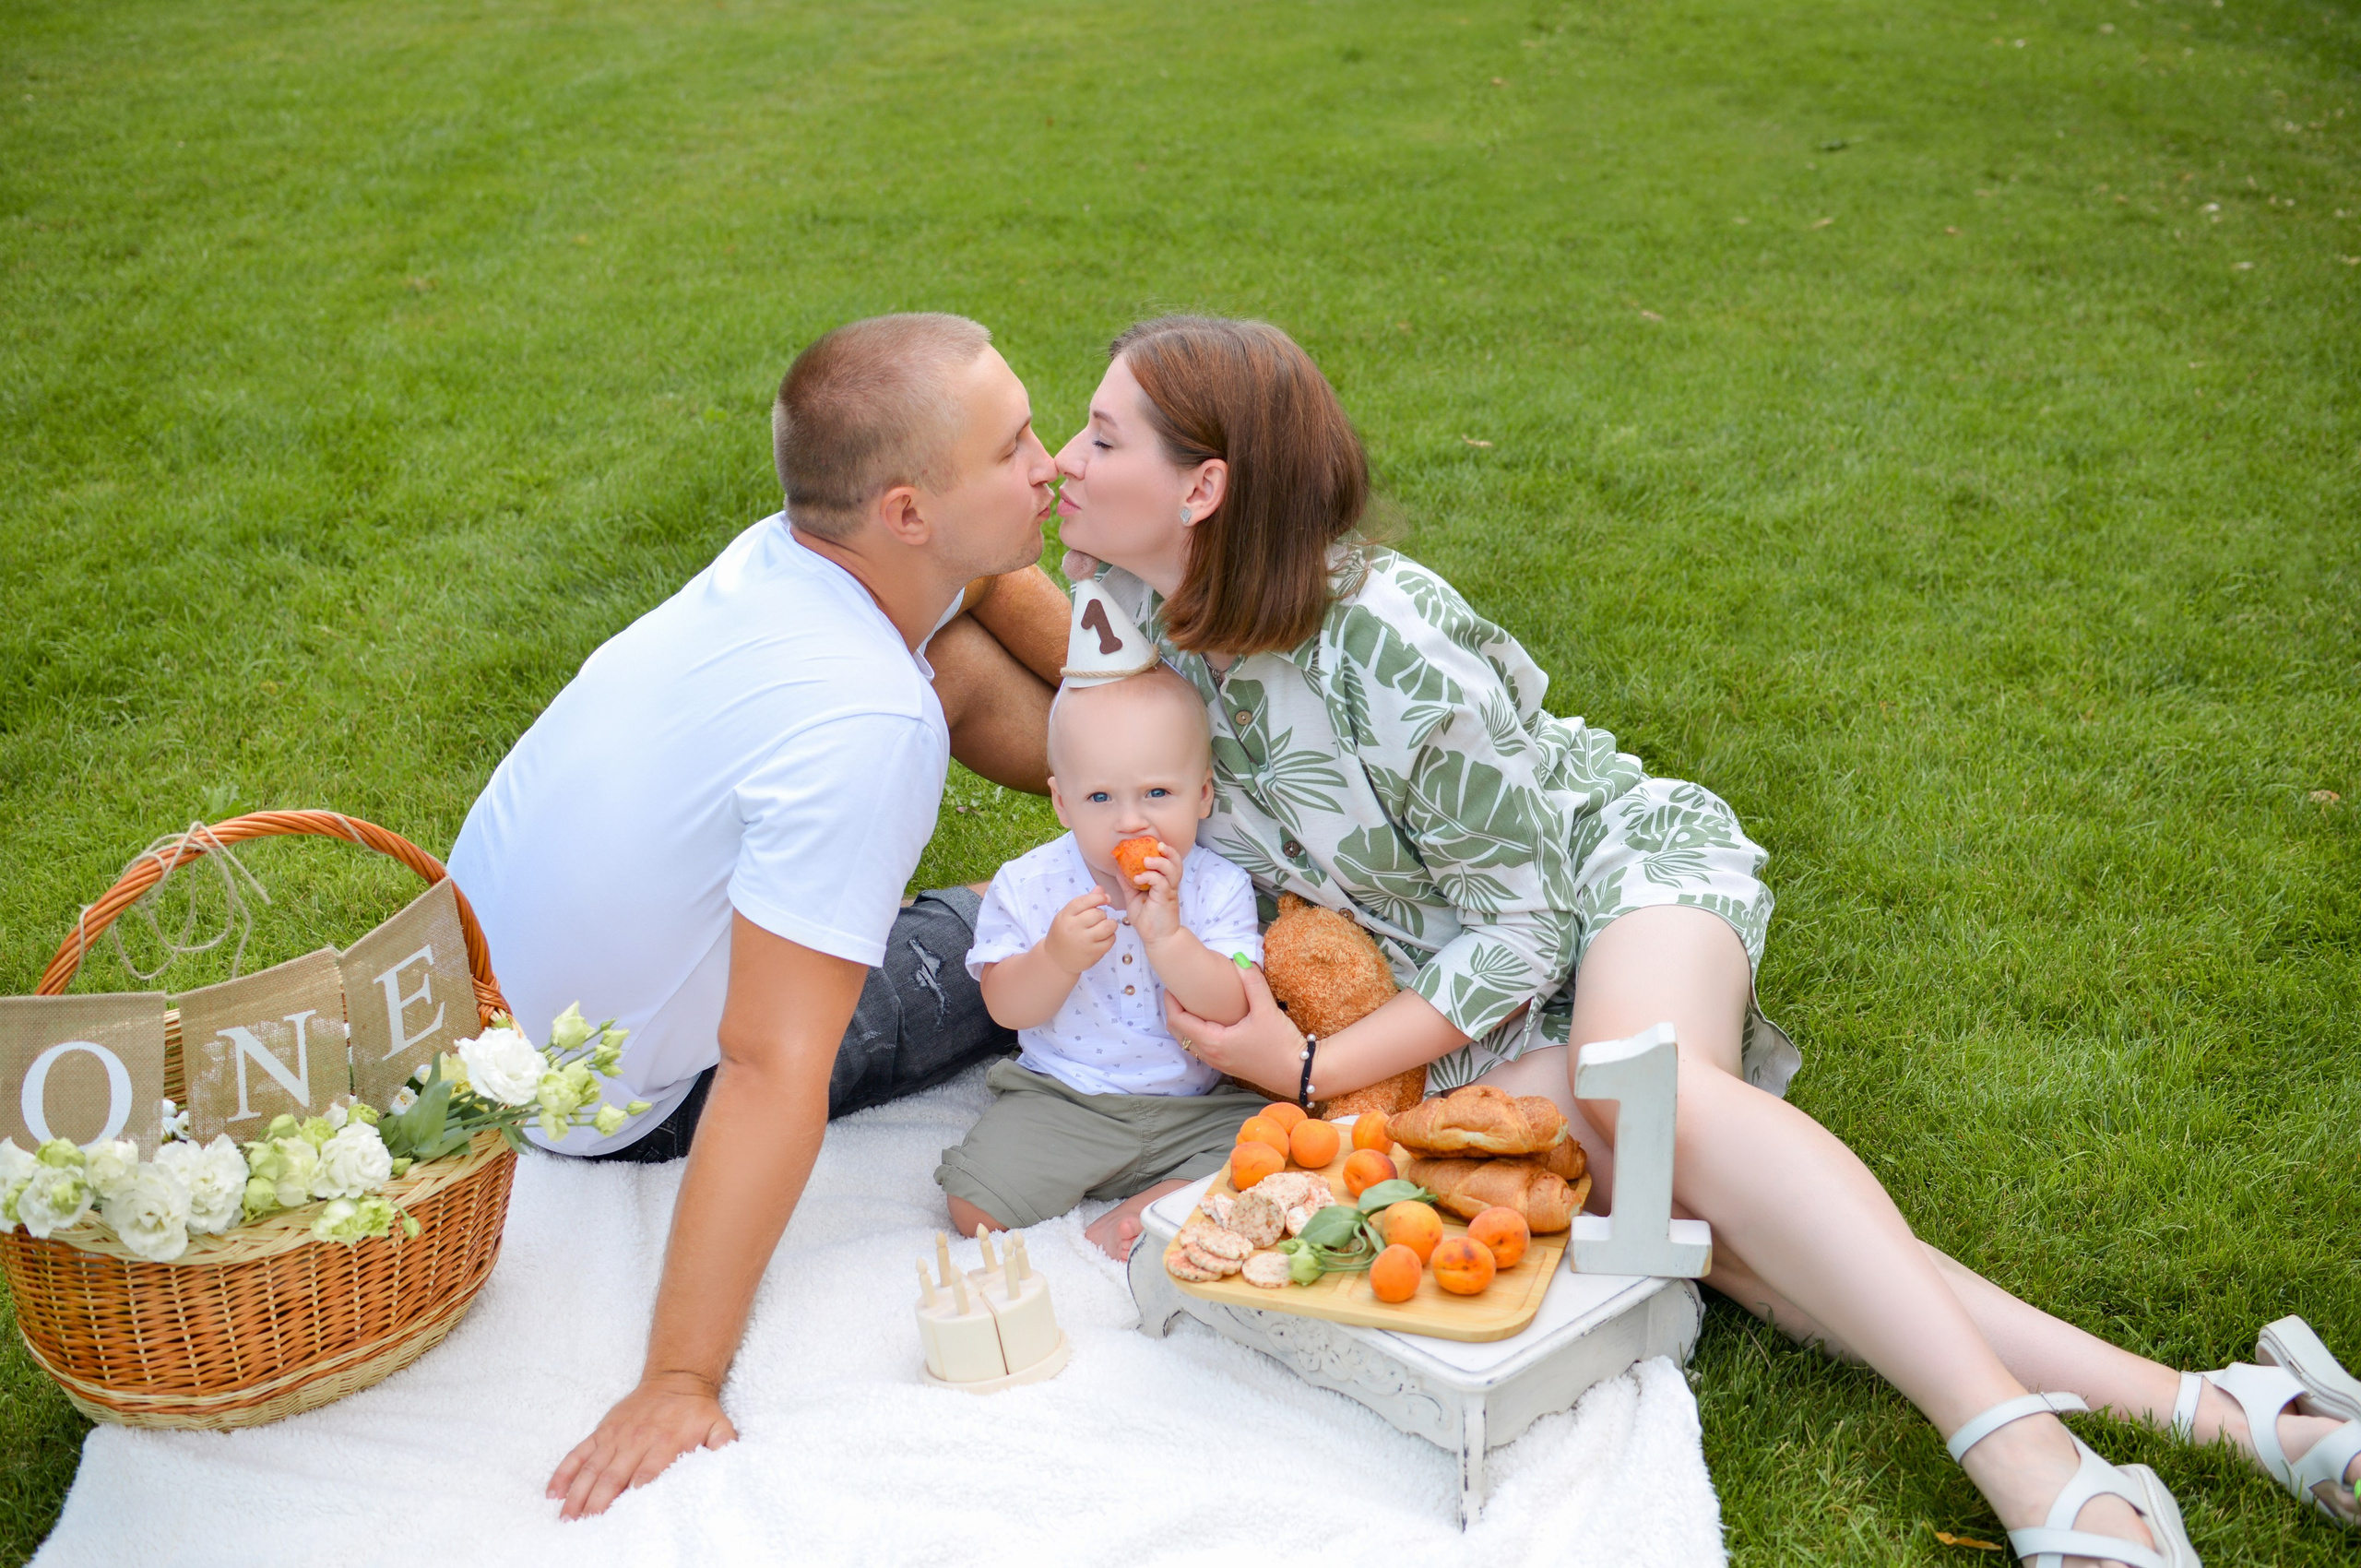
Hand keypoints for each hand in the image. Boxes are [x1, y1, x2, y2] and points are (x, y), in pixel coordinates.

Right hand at [548, 1372, 737, 1518]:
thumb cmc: (696, 1409)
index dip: (632, 1495)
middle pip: (612, 1477)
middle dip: (597, 1503)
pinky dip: (564, 1473)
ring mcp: (614, 1437)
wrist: (677, 1377)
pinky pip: (578, 1453)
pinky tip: (553, 1493)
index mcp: (664, 1443)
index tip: (620, 1518)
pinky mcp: (602, 1432)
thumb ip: (723, 1444)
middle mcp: (635, 1440)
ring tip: (566, 1519)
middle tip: (584, 1528)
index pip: (645, 1475)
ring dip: (577, 1495)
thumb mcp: (718, 1424)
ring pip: (590, 1469)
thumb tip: (727, 1459)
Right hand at [1043, 889, 1118, 973]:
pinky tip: (1103, 938)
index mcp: (1065, 916)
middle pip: (1098, 913)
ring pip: (1108, 926)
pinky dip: (1110, 937)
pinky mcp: (1093, 954)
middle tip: (1098, 919)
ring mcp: (1084, 942)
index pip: (1084, 901)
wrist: (1055, 960)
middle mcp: (1073, 929)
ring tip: (1104, 927)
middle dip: (1102, 914)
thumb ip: (1084, 902)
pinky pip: (1111, 940)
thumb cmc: (1063, 934)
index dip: (1098, 897)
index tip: (1105, 898)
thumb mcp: (1067, 916)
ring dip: (1110, 924)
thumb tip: (1101, 889)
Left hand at [1121, 842, 1182, 947]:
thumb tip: (1118, 868)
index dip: (1164, 851)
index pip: (1168, 862)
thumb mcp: (1133, 898)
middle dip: (1169, 851)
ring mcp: (1169, 891)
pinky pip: (1161, 882)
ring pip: (1172, 870)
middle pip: (1176, 862)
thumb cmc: (1147, 920)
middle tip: (1158, 844)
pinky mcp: (1165, 899)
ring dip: (1160, 861)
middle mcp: (1169, 885)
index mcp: (1163, 882)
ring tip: (1146, 859)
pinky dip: (1150, 876)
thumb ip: (1127, 883)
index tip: (1152, 843)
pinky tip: (1138, 878)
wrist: (1157, 939)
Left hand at [1164, 963, 1303, 1096]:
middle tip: (1177, 992)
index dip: (1170, 1002)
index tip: (1171, 985)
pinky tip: (1209, 1020)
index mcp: (1214, 1041)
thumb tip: (1240, 958)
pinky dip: (1196, 1033)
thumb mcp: (1267, 1010)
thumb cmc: (1282, 1044)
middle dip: (1173, 1011)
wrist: (1299, 1073)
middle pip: (1178, 1033)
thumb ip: (1252, 982)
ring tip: (1191, 1003)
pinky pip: (1201, 1048)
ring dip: (1184, 1023)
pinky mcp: (1227, 1065)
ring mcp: (1218, 1063)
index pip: (1178, 1021)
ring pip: (1189, 1042)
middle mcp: (1211, 1055)